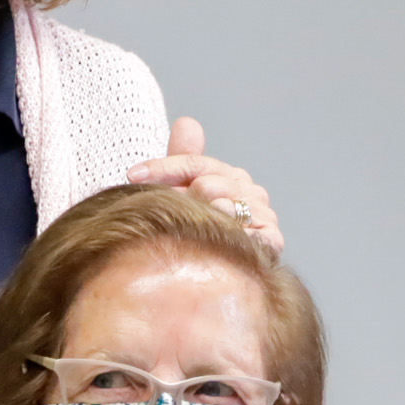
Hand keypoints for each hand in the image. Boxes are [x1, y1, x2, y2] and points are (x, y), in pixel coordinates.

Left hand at [126, 120, 282, 252]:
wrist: (221, 281)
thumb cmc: (199, 235)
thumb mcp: (185, 195)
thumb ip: (185, 160)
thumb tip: (187, 122)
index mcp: (231, 176)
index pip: (194, 165)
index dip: (162, 168)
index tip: (132, 175)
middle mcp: (251, 192)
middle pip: (207, 183)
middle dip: (179, 201)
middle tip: (162, 217)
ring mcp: (264, 214)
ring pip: (222, 205)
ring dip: (198, 219)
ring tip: (184, 234)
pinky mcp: (272, 240)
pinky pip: (244, 232)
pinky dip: (225, 236)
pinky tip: (208, 245)